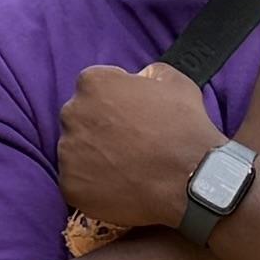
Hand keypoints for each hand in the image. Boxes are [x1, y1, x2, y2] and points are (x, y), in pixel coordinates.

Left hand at [55, 61, 222, 230]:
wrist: (191, 180)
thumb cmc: (185, 128)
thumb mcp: (175, 81)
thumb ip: (148, 73)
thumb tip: (139, 79)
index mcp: (92, 83)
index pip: (93, 88)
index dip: (114, 102)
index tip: (131, 117)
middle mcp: (72, 113)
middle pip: (79, 119)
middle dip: (98, 128)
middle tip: (127, 144)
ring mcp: (68, 151)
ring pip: (76, 152)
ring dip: (94, 157)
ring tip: (125, 168)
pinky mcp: (69, 185)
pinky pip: (77, 182)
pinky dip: (93, 186)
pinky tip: (119, 187)